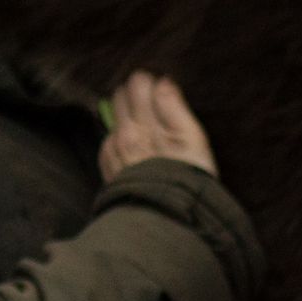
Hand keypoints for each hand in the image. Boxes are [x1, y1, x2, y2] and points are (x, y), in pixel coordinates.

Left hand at [98, 72, 216, 182]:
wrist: (169, 218)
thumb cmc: (190, 177)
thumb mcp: (193, 138)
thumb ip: (174, 106)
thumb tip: (163, 82)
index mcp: (148, 122)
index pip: (140, 83)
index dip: (152, 83)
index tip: (161, 91)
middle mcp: (126, 133)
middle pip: (121, 95)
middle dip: (135, 95)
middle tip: (152, 107)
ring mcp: (114, 150)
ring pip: (113, 117)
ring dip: (126, 117)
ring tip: (146, 132)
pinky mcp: (108, 166)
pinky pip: (107, 142)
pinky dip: (118, 140)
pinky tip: (134, 152)